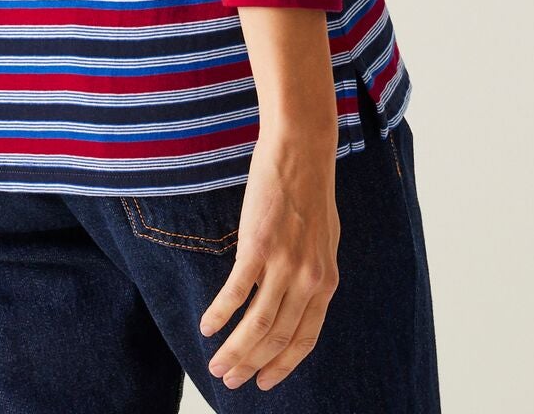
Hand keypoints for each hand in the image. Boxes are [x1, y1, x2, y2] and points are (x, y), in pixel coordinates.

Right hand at [199, 121, 340, 392]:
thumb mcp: (323, 240)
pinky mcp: (258, 247)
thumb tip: (296, 300)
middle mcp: (308, 280)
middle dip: (251, 366)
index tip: (264, 383)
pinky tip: (207, 327)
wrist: (301, 151)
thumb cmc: (309, 191)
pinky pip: (236, 293)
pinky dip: (219, 314)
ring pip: (256, 325)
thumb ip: (311, 274)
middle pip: (277, 338)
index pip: (304, 339)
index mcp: (326, 281)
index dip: (283, 366)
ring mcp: (283, 264)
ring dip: (234, 350)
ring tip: (215, 365)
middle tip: (230, 381)